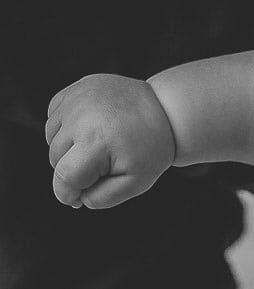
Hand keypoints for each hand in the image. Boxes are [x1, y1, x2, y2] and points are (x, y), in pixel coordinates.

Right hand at [45, 74, 175, 208]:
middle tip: (104, 165)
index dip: (67, 194)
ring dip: (68, 148)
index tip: (77, 200)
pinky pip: (55, 117)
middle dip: (74, 170)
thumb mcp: (137, 181)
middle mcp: (81, 117)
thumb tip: (76, 199)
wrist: (167, 109)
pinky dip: (66, 127)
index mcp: (96, 141)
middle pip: (56, 159)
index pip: (64, 177)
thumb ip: (103, 198)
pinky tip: (91, 128)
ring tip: (100, 145)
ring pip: (52, 138)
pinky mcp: (76, 88)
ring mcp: (77, 99)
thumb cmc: (152, 147)